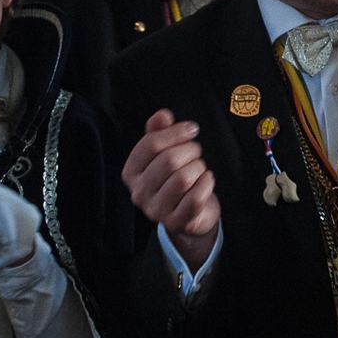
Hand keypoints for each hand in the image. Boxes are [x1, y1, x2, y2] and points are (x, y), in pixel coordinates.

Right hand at [122, 109, 219, 266]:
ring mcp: (156, 210)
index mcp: (131, 172)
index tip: (191, 129)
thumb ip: (159, 131)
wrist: (189, 215)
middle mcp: (139, 192)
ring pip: (182, 179)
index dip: (175, 132)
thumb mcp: (163, 153)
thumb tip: (162, 115)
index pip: (150, 144)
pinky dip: (206, 184)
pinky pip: (195, 198)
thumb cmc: (175, 178)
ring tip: (199, 168)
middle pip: (168, 160)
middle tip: (196, 152)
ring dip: (198, 168)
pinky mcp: (175, 222)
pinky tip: (206, 180)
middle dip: (190, 151)